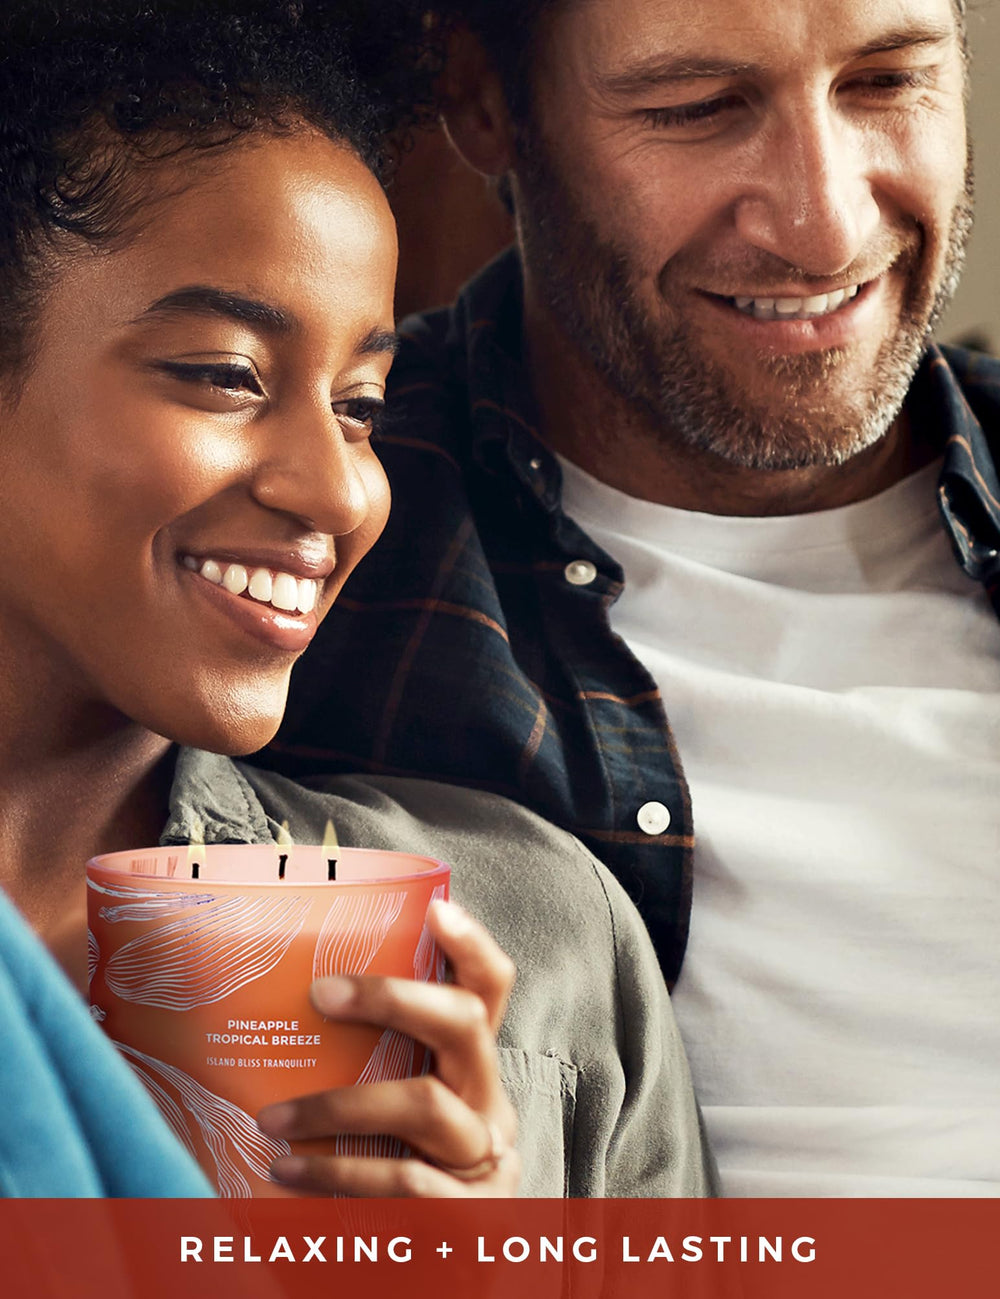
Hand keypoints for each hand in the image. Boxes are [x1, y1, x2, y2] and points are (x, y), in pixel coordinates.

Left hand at [256, 899, 520, 1195]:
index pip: (491, 991)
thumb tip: (275, 1010)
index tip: (435, 907)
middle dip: (393, 997)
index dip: (473, 945)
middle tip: (320, 992)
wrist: (427, 1283)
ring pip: (424, 1104)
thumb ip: (363, 1073)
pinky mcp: (470, 1218)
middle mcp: (490, 1106)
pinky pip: (404, 1180)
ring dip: (337, 1105)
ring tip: (270, 1120)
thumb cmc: (390, 1188)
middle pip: (466, 1025)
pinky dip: (337, 1175)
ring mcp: (486, 1162)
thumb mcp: (387, 1122)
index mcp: (472, 1072)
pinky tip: (286, 1174)